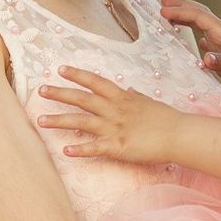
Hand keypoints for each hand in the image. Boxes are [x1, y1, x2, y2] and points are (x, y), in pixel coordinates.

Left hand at [37, 68, 187, 162]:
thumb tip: (128, 90)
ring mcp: (115, 128)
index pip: (95, 82)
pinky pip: (95, 148)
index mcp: (122, 98)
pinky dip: (79, 149)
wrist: (180, 134)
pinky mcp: (118, 147)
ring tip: (41, 120)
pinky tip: (64, 150)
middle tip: (41, 90)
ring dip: (59, 120)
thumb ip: (135, 96)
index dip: (77, 75)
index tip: (60, 70)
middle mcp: (115, 110)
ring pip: (81, 122)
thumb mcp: (149, 102)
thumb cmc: (167, 119)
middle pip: (82, 99)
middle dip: (60, 93)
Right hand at [157, 0, 220, 76]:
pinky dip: (197, 35)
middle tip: (162, 1)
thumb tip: (205, 58)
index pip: (198, 16)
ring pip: (202, 25)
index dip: (181, 12)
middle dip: (181, 6)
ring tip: (171, 17)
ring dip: (186, 18)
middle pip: (199, 13)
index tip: (162, 11)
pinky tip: (198, 43)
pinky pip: (207, 39)